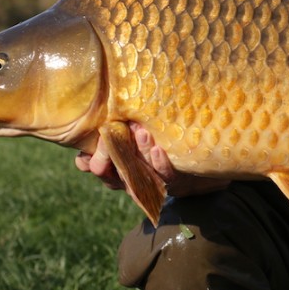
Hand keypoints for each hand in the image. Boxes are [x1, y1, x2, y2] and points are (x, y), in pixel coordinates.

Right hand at [75, 123, 229, 196]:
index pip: (97, 167)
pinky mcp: (178, 181)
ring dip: (137, 152)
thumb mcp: (141, 131)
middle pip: (112, 174)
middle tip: (109, 135)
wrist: (205, 165)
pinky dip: (160, 162)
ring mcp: (155, 180)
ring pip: (139, 173)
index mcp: (122, 166)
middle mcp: (136, 177)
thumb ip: (125, 123)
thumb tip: (108, 108)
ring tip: (140, 131)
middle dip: (107, 156)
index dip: (88, 162)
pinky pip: (166, 175)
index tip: (82, 154)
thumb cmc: (167, 143)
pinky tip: (158, 148)